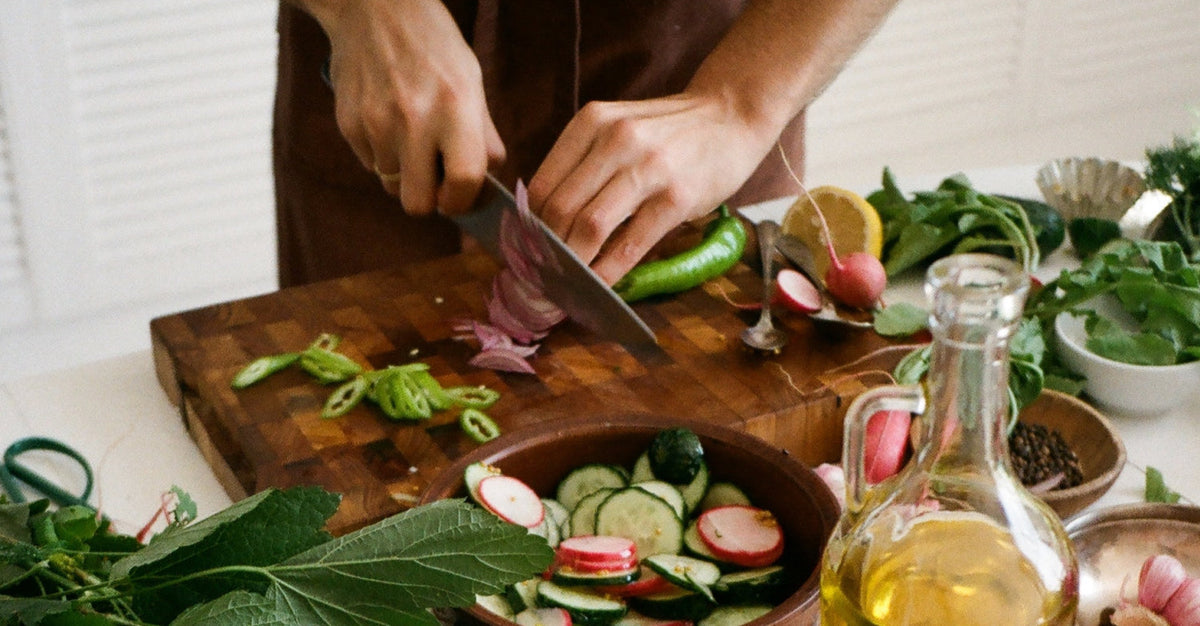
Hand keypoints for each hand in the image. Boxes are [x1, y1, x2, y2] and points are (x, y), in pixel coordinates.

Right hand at [315, 0, 504, 214]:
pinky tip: (387, 120)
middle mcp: (414, 119)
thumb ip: (483, 136)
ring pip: (391, 185)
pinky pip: (369, 164)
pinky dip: (381, 153)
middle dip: (428, 199)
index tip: (459, 197)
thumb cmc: (432, 45)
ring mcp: (376, 124)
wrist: (374, 7)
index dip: (463, 201)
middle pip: (417, 203)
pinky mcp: (349, 124)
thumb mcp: (471, 81)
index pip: (464, 182)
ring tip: (409, 136)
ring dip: (404, 172)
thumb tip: (486, 185)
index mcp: (456, 108)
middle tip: (434, 179)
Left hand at [526, 93, 772, 284]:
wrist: (732, 115)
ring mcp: (648, 168)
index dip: (528, 227)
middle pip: (560, 209)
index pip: (542, 185)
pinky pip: (630, 244)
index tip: (526, 252)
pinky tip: (599, 286)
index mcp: (592, 123)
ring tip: (565, 284)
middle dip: (546, 251)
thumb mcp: (619, 128)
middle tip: (541, 275)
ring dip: (573, 264)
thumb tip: (544, 221)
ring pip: (589, 227)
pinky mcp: (677, 198)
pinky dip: (608, 271)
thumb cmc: (669, 131)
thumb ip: (584, 163)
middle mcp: (616, 140)